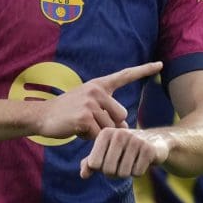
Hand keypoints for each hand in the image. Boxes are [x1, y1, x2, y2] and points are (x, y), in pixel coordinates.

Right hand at [38, 62, 161, 140]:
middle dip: (110, 125)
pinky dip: (91, 139)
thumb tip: (126, 128)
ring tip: (81, 125)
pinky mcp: (85, 118)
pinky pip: (100, 136)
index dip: (143, 70)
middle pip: (121, 115)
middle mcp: (96, 90)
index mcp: (98, 85)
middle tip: (90, 123)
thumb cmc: (67, 113)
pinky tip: (77, 130)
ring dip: (98, 133)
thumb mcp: (88, 104)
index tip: (160, 64)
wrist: (42, 116)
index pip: (125, 75)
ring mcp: (90, 103)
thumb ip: (107, 111)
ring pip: (111, 127)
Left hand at [80, 128, 170, 178]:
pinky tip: (141, 161)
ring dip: (127, 172)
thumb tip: (83, 175)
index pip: (94, 164)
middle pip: (108, 170)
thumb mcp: (105, 152)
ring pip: (123, 173)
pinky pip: (137, 172)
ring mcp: (135, 140)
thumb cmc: (123, 148)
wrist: (153, 141)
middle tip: (121, 163)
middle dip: (114, 173)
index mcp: (105, 133)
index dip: (101, 168)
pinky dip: (138, 171)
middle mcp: (119, 134)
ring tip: (131, 161)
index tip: (108, 160)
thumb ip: (90, 162)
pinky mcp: (148, 149)